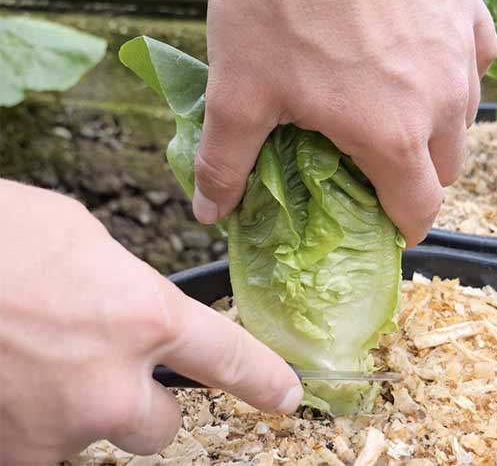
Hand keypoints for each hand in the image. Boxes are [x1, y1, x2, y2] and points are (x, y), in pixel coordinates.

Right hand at [0, 181, 302, 465]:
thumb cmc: (1, 234)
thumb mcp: (83, 241)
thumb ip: (124, 287)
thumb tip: (134, 309)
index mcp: (143, 316)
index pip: (228, 359)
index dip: (263, 380)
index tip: (286, 396)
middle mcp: (109, 383)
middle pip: (160, 427)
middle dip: (143, 408)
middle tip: (104, 375)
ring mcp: (54, 427)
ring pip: (94, 443)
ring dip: (80, 418)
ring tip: (40, 372)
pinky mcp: (8, 450)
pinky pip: (37, 453)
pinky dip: (30, 426)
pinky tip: (13, 386)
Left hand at [195, 0, 496, 246]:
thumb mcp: (238, 88)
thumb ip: (226, 162)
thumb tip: (212, 211)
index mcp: (392, 135)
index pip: (419, 211)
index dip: (402, 228)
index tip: (385, 225)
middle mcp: (441, 102)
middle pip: (445, 170)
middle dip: (414, 179)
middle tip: (372, 162)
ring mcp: (460, 55)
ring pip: (460, 120)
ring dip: (432, 129)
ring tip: (389, 108)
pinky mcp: (467, 13)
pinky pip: (472, 63)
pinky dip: (449, 75)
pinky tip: (415, 59)